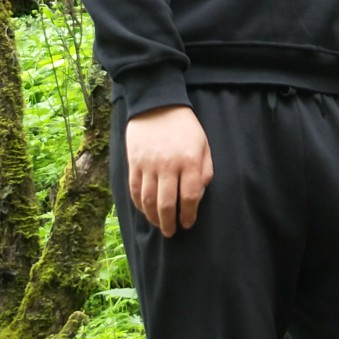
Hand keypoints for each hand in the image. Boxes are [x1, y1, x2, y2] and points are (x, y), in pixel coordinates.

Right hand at [125, 104, 213, 236]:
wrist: (158, 106)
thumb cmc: (185, 127)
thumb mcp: (203, 145)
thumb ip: (204, 171)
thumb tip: (198, 196)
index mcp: (189, 161)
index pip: (189, 196)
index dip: (189, 214)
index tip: (188, 223)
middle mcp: (168, 165)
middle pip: (166, 203)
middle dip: (169, 222)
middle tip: (172, 232)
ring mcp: (148, 165)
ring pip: (148, 199)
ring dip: (153, 217)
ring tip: (159, 225)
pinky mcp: (134, 163)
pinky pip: (135, 189)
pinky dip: (139, 204)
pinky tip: (145, 211)